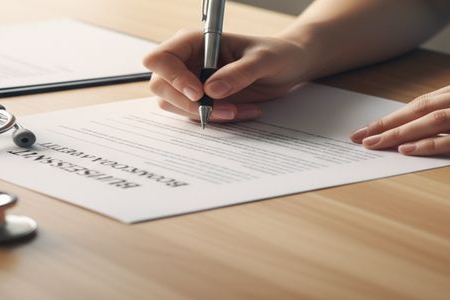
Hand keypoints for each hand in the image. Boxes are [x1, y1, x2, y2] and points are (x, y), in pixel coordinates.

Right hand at [142, 29, 308, 121]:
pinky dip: (217, 119)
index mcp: (194, 43)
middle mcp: (188, 62)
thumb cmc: (277, 53)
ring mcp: (192, 83)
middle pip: (161, 86)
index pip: (160, 58)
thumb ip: (239, 73)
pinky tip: (242, 111)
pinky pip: (195, 116)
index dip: (172, 77)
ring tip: (237, 110)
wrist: (288, 67)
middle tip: (222, 109)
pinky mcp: (202, 101)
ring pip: (175, 105)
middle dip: (188, 103)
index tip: (198, 92)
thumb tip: (212, 90)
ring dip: (204, 114)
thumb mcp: (263, 59)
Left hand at [350, 68, 449, 155]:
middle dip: (389, 123)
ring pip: (440, 121)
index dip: (398, 113)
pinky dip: (435, 145)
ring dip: (402, 135)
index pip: (432, 98)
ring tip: (376, 147)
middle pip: (427, 107)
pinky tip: (412, 152)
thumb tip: (444, 125)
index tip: (374, 127)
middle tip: (361, 137)